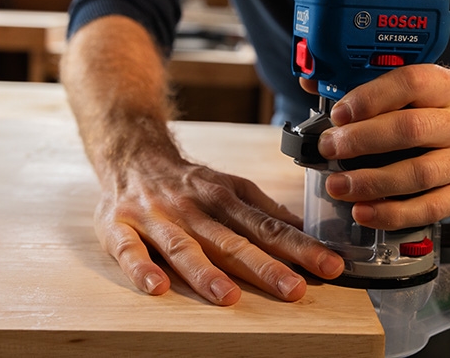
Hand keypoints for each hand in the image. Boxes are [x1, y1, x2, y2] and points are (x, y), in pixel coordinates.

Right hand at [93, 157, 344, 305]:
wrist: (132, 153)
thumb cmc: (189, 182)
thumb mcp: (230, 187)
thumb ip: (264, 210)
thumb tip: (305, 231)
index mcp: (226, 198)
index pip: (269, 227)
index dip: (301, 247)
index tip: (331, 266)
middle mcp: (194, 208)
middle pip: (233, 241)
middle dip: (265, 266)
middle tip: (294, 289)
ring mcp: (156, 217)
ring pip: (184, 246)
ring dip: (206, 272)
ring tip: (229, 296)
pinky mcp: (119, 226)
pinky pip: (129, 249)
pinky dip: (141, 267)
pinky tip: (157, 287)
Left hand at [303, 64, 449, 230]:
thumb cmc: (433, 111)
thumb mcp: (410, 90)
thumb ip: (363, 83)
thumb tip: (311, 82)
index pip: (411, 83)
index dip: (370, 98)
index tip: (339, 114)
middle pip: (411, 129)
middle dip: (362, 141)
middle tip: (330, 148)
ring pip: (419, 173)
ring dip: (372, 182)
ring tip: (338, 186)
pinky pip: (428, 209)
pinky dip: (391, 214)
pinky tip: (363, 211)